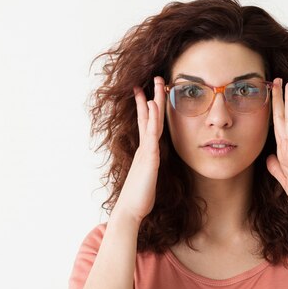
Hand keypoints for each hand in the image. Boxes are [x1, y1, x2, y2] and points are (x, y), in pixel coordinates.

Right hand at [113, 76, 165, 223]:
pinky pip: (152, 135)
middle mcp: (145, 148)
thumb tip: (150, 163)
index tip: (146, 92)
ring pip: (151, 121)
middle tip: (156, 78)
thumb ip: (148, 168)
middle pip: (149, 117)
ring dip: (154, 101)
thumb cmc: (139, 198)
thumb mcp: (147, 178)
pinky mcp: (149, 158)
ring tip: (157, 84)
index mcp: (145, 151)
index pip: (146, 124)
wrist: (130, 211)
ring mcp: (146, 152)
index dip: (147, 107)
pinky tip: (154, 107)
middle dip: (153, 97)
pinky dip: (152, 120)